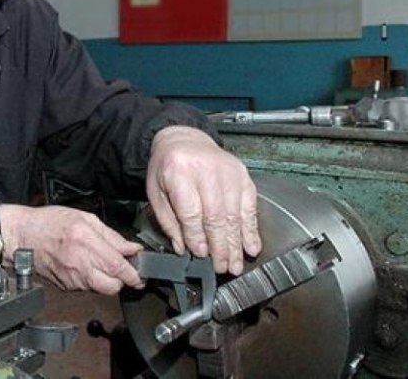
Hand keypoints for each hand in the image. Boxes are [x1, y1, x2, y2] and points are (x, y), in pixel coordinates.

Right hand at [0, 204, 143, 294]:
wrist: (22, 236)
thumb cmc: (49, 223)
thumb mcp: (84, 218)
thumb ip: (110, 235)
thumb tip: (131, 248)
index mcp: (86, 241)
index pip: (118, 266)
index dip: (134, 272)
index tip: (141, 271)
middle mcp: (80, 263)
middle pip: (113, 286)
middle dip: (122, 279)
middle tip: (123, 268)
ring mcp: (72, 278)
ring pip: (102, 289)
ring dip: (107, 280)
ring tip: (101, 263)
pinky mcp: (66, 287)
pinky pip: (88, 288)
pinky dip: (92, 280)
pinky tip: (86, 266)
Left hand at [146, 125, 260, 274]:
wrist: (184, 140)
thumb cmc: (167, 168)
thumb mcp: (157, 192)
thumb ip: (169, 221)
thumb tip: (183, 249)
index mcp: (178, 172)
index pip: (191, 211)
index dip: (197, 237)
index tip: (201, 255)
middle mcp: (206, 170)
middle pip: (216, 215)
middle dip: (220, 246)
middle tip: (222, 268)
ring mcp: (227, 171)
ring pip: (235, 214)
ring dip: (236, 243)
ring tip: (236, 264)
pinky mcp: (242, 174)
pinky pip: (249, 206)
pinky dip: (251, 229)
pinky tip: (251, 247)